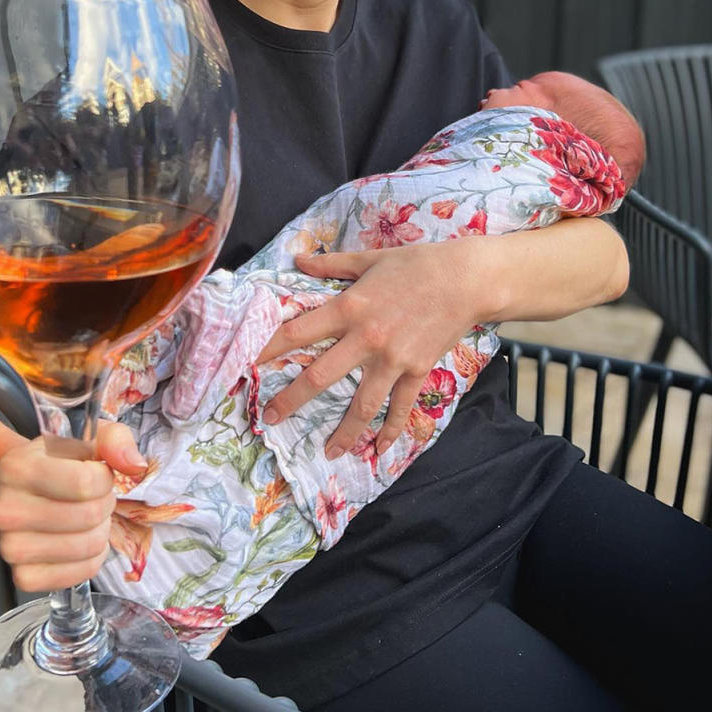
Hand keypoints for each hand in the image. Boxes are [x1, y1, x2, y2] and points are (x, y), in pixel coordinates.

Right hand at [0, 421, 145, 590]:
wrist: (23, 489)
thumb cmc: (58, 462)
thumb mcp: (87, 438)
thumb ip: (115, 441)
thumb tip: (135, 466)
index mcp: (16, 468)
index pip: (84, 483)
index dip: (105, 479)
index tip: (98, 474)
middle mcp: (5, 511)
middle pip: (88, 516)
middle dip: (105, 504)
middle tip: (95, 497)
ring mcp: (10, 548)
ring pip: (87, 546)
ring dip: (101, 530)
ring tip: (88, 517)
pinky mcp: (23, 577)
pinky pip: (79, 574)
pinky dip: (92, 558)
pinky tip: (82, 539)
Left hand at [257, 243, 479, 458]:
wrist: (466, 279)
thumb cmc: (417, 263)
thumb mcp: (369, 259)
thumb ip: (331, 265)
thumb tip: (297, 260)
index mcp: (349, 307)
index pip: (297, 332)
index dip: (267, 349)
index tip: (245, 366)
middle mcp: (366, 338)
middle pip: (320, 376)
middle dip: (292, 400)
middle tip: (270, 419)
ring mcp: (393, 360)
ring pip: (361, 404)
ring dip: (344, 431)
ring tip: (328, 452)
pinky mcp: (416, 371)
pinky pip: (400, 407)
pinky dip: (391, 430)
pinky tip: (380, 450)